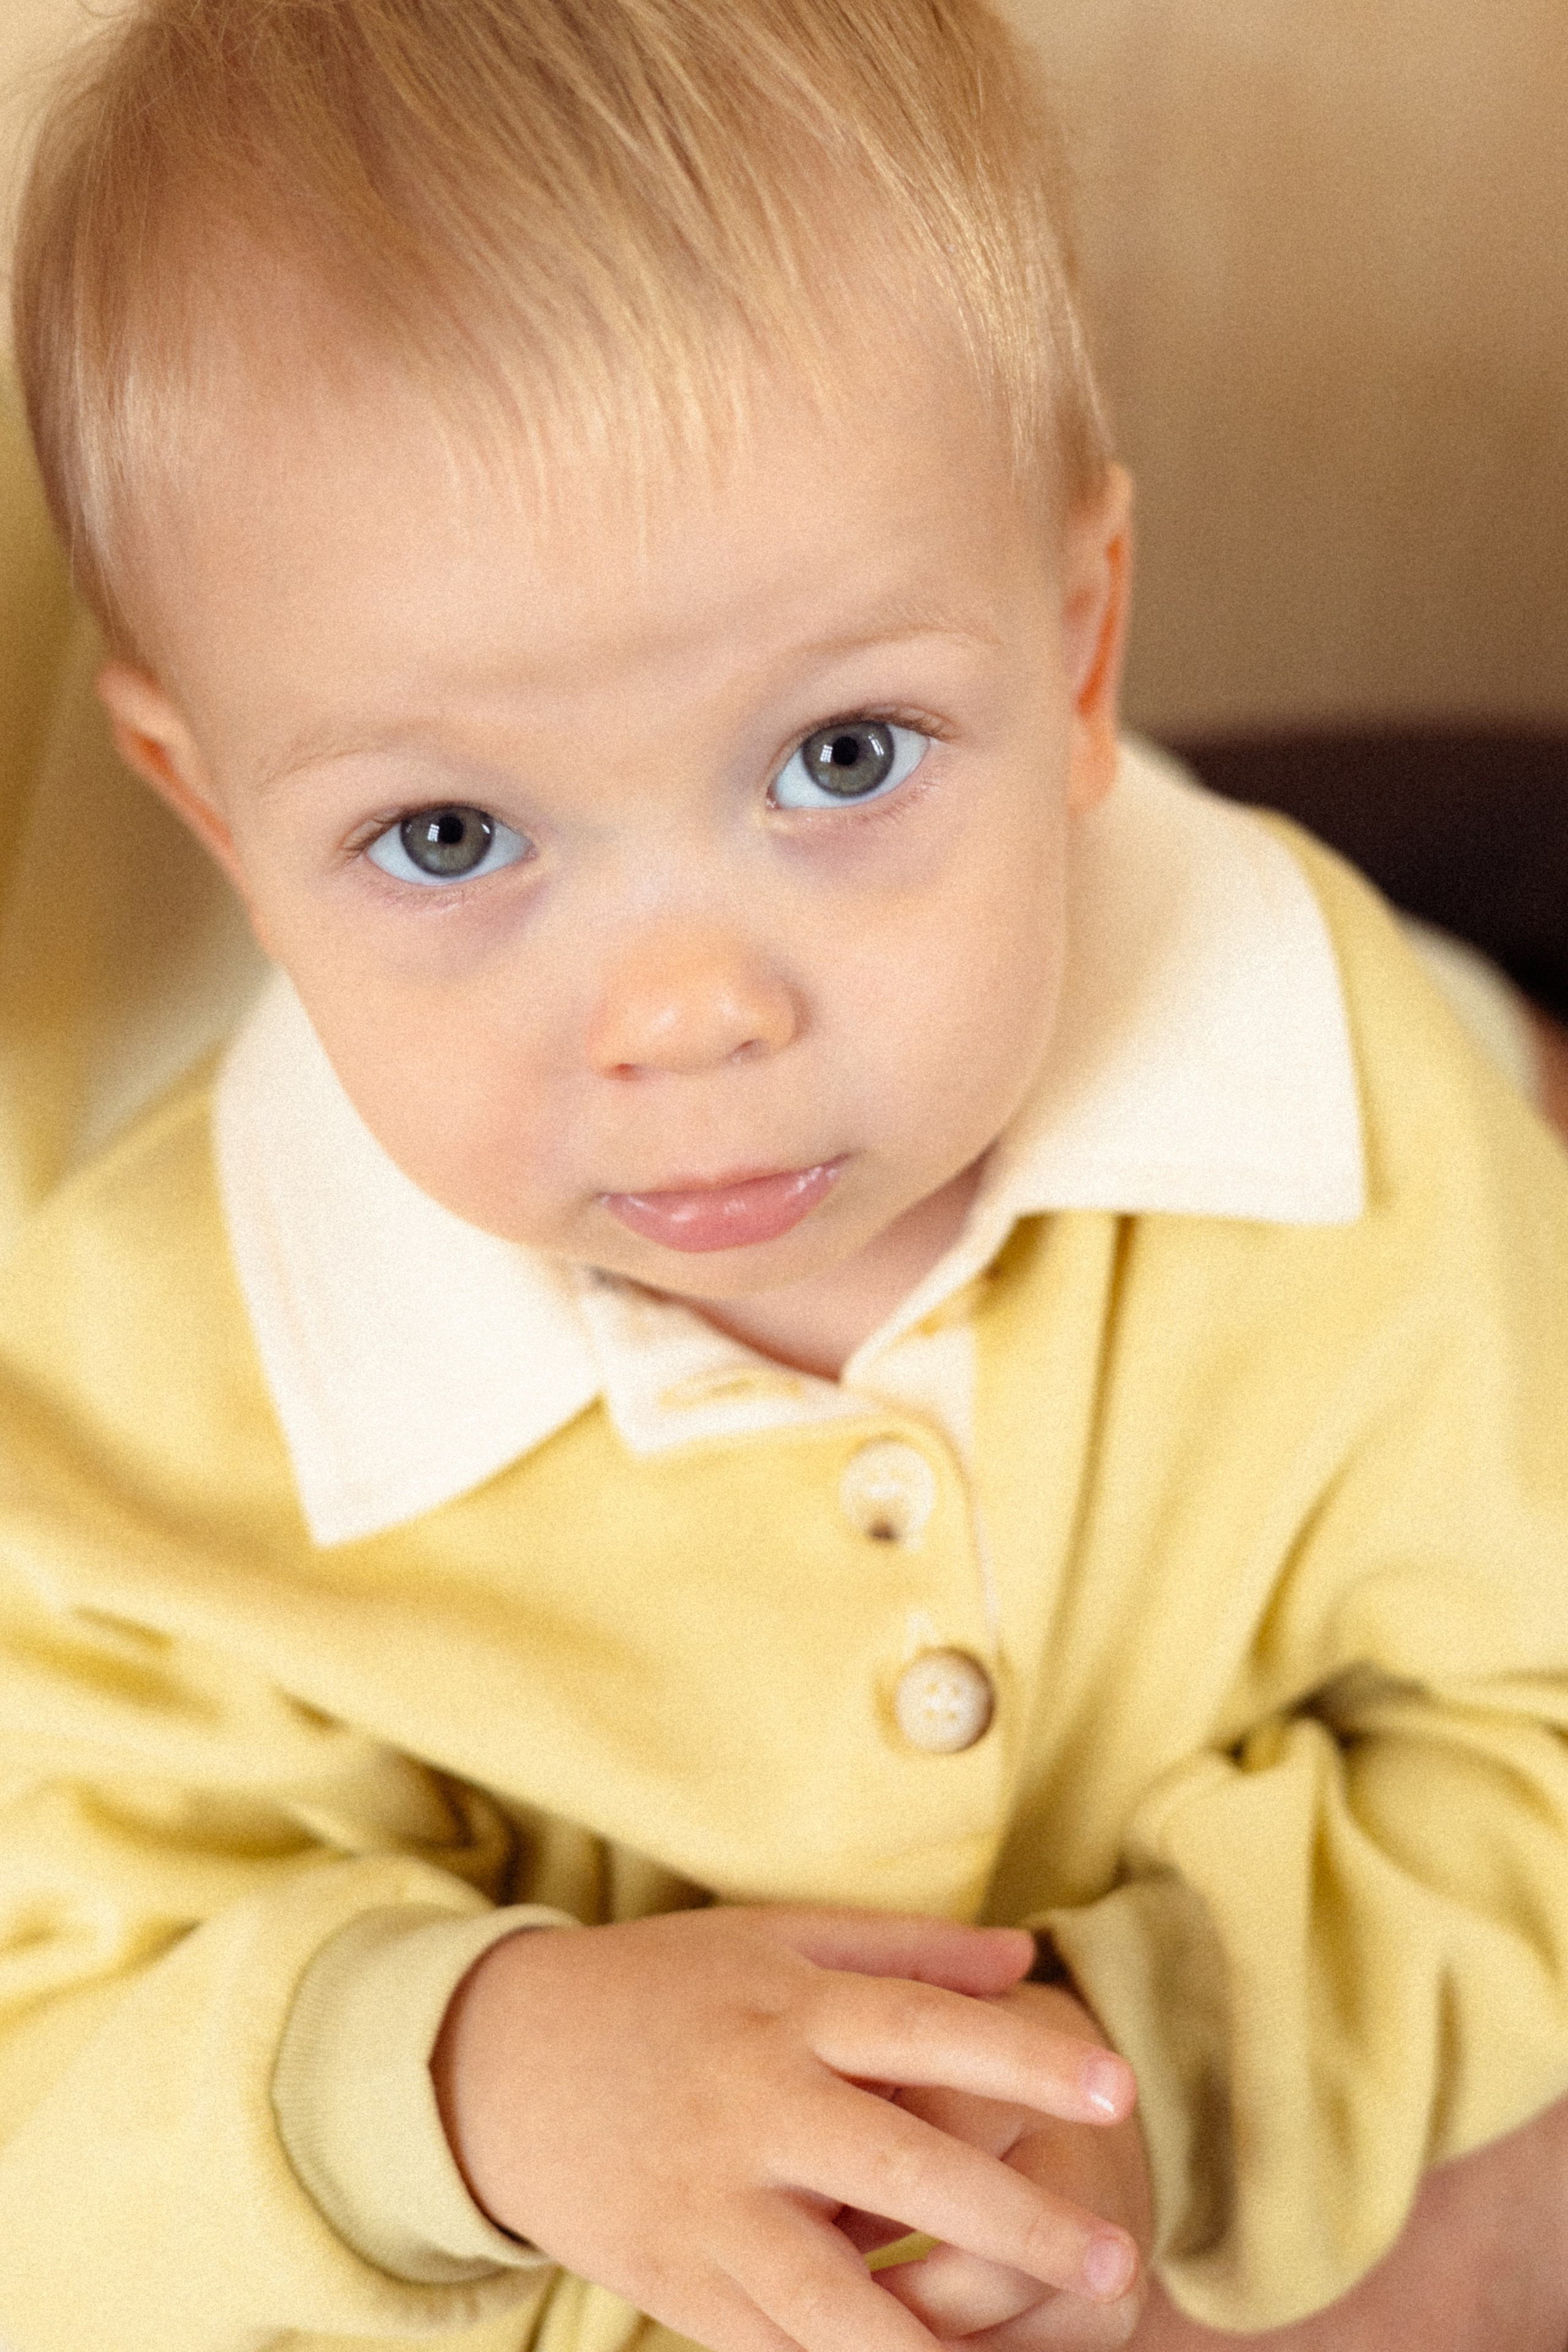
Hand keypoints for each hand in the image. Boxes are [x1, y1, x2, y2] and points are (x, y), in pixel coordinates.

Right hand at [430, 1906, 1139, 2351]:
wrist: (499, 2065)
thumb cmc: (660, 1988)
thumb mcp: (770, 1940)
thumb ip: (903, 1951)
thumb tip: (1025, 1963)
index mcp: (783, 2008)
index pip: (922, 2029)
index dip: (1023, 2058)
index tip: (1119, 2087)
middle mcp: (753, 2105)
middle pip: (898, 2169)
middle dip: (1013, 2220)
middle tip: (1118, 2257)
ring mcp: (711, 2204)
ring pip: (830, 2294)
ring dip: (931, 2344)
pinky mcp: (676, 2283)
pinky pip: (772, 2346)